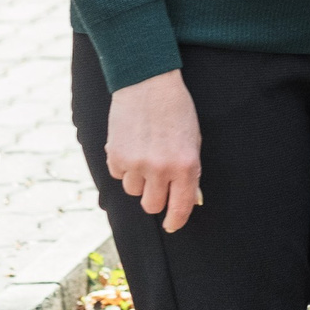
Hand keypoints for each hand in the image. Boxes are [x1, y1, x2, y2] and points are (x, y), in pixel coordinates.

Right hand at [105, 69, 201, 232]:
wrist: (148, 82)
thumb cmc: (177, 110)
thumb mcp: (193, 140)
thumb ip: (191, 172)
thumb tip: (193, 201)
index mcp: (186, 165)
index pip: (180, 207)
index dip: (176, 221)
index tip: (172, 226)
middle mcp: (161, 169)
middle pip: (152, 206)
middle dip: (154, 198)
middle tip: (157, 181)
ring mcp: (137, 164)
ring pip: (133, 191)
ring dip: (138, 179)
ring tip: (145, 152)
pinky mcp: (115, 157)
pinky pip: (118, 175)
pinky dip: (124, 166)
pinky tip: (132, 143)